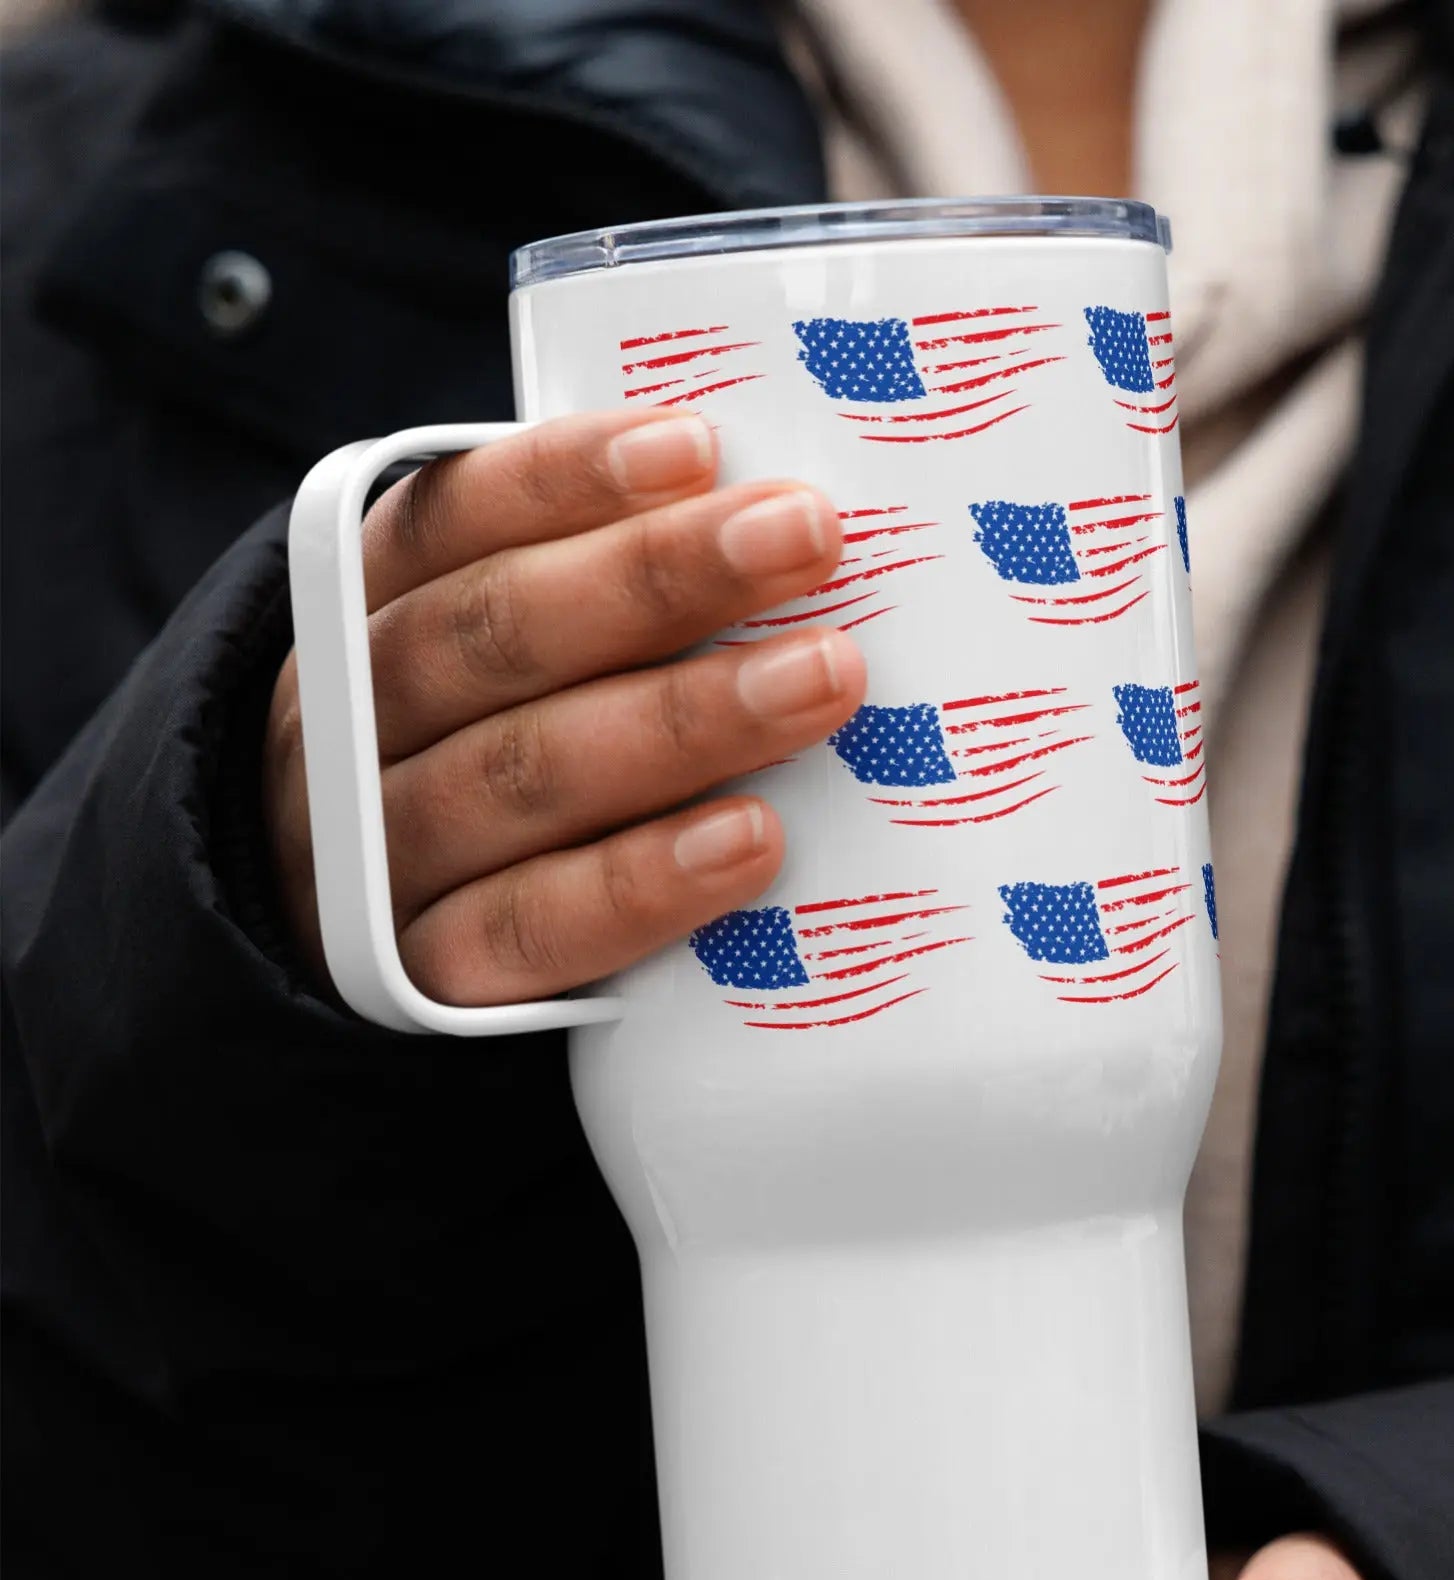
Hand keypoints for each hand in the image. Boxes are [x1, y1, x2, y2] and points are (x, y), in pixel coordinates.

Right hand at [264, 409, 864, 1000]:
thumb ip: (596, 587)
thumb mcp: (492, 653)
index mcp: (363, 609)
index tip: (699, 446)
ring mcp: (377, 854)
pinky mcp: (427, 976)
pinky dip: (642, 881)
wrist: (350, 941)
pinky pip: (532, 926)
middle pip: (495, 634)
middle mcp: (349, 722)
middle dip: (657, 578)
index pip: (450, 519)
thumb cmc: (476, 754)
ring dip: (681, 720)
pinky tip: (752, 839)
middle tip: (807, 538)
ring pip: (521, 773)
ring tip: (822, 679)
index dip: (567, 480)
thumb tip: (775, 516)